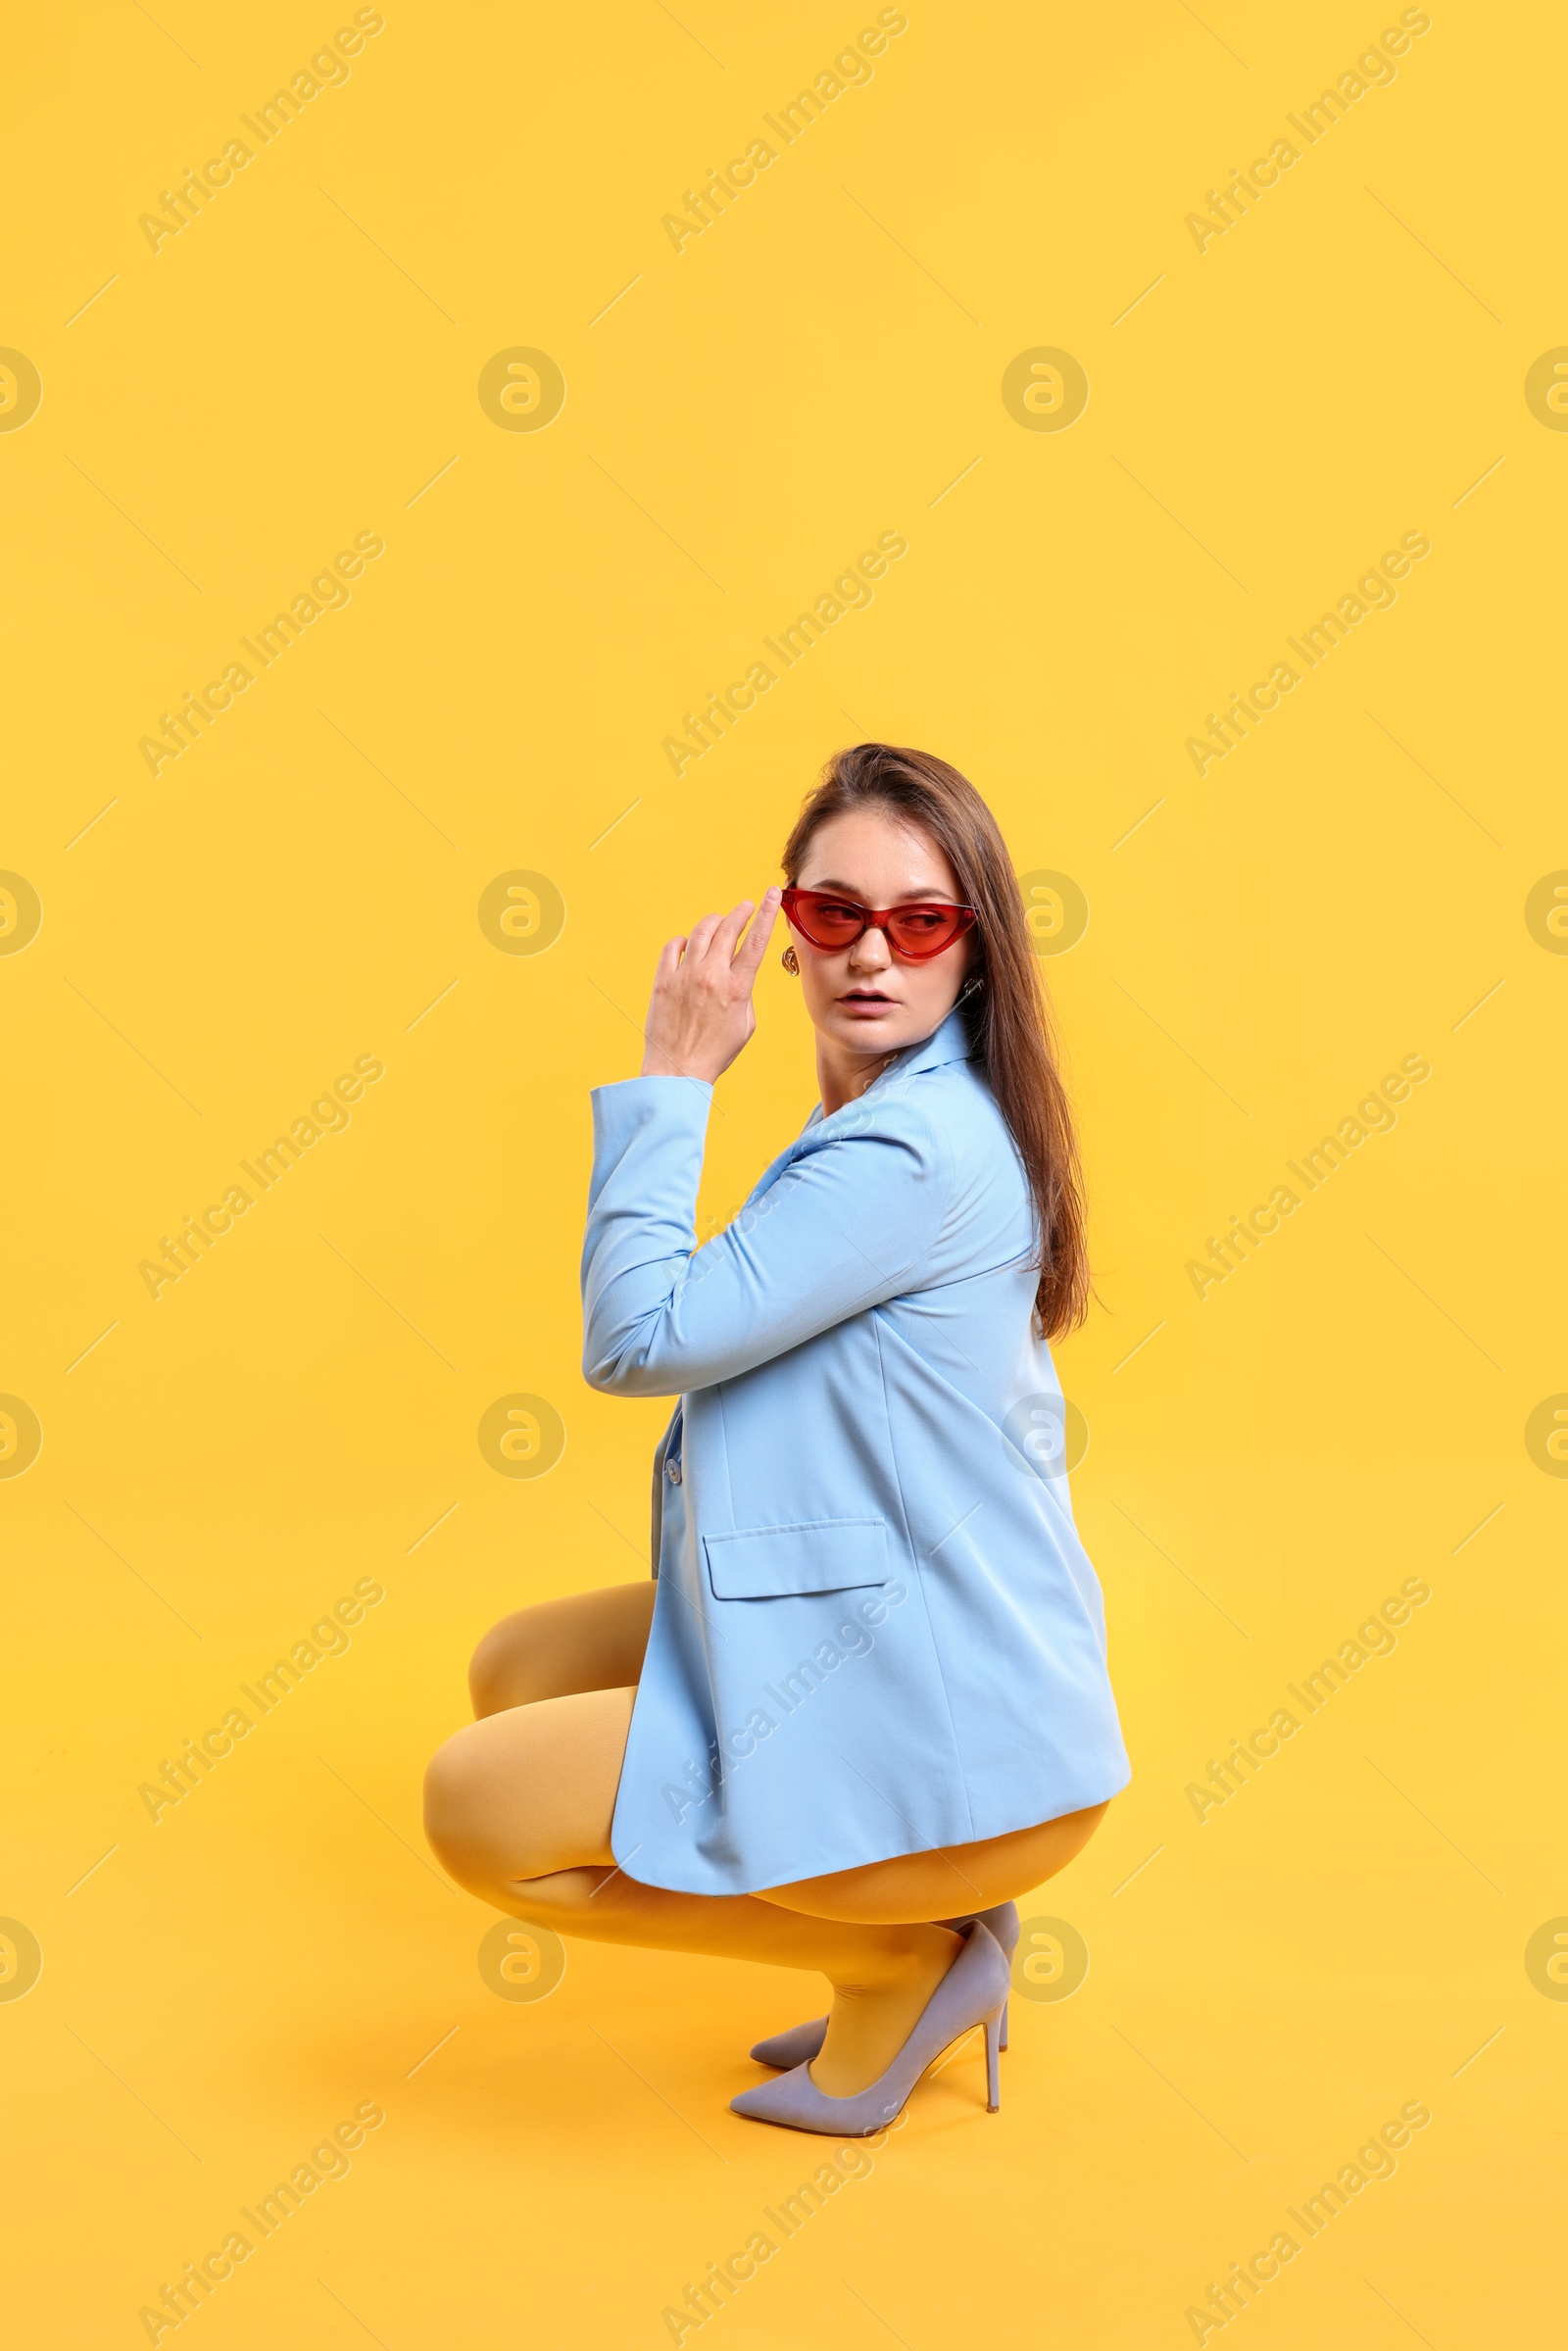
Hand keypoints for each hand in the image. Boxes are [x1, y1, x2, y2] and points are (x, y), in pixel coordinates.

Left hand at [640, 889, 780, 1082]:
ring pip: (701, 931)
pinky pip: (673, 947)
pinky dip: (683, 941)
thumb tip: (737, 973)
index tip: (772, 893)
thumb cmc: (715, 1052)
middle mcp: (711, 976)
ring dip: (714, 922)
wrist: (678, 1070)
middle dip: (740, 911)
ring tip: (719, 923)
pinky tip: (688, 945)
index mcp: (737, 988)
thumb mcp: (746, 1024)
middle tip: (745, 906)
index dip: (767, 913)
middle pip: (728, 928)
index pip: (756, 941)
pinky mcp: (663, 981)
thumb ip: (744, 993)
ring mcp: (685, 976)